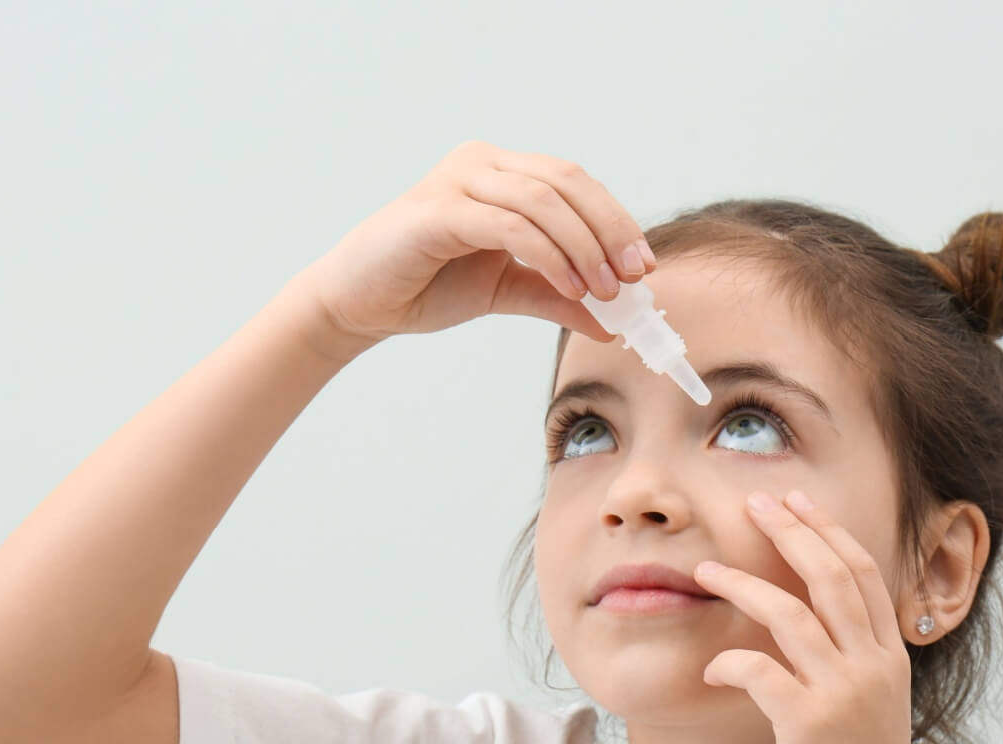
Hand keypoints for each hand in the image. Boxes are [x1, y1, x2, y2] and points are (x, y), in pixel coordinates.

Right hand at [298, 140, 651, 347]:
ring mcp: (457, 180)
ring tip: (603, 292)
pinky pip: (510, 225)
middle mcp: (481, 163)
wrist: (359, 304)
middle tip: (632, 278)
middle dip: (609, 230)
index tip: (642, 266)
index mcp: (500, 171)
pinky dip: (549, 256)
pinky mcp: (437, 210)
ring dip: (583, 248)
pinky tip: (569, 288)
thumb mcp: (506, 290)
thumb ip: (556, 296)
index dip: (616, 220)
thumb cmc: (426, 286)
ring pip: (543, 201)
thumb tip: (610, 321)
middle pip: (567, 182)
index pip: (574, 182)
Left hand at [693, 489, 920, 743]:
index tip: (796, 500)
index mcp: (892, 662)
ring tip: (706, 570)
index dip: (828, 530)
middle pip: (833, 576)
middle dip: (792, 530)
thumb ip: (851, 669)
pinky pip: (759, 670)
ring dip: (743, 584)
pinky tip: (712, 664)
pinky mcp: (808, 726)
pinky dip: (730, 659)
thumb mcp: (868, 716)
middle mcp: (876, 669)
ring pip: (791, 614)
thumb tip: (810, 628)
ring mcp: (845, 696)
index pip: (864, 574)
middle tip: (755, 501)